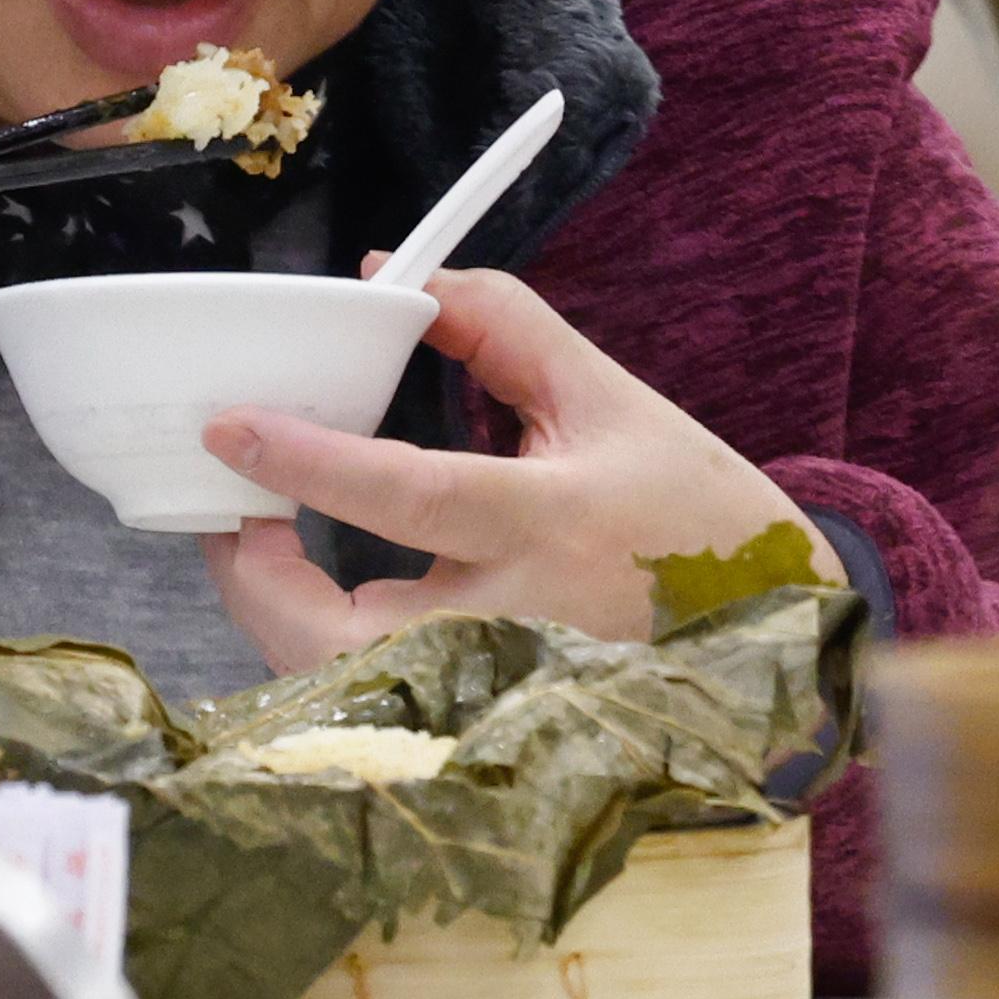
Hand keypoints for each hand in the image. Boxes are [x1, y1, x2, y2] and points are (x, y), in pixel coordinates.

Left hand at [198, 270, 816, 666]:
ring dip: (279, 618)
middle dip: (256, 583)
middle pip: (342, 639)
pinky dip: (324, 649)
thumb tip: (390, 279)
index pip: (410, 495)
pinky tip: (314, 592)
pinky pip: (371, 702)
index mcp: (548, 524)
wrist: (768, 625)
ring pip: (342, 687)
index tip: (230, 428)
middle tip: (231, 515)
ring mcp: (495, 686)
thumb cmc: (687, 508)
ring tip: (261, 545)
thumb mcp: (608, 397)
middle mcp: (513, 620)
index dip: (309, 461)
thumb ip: (501, 324)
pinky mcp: (485, 719)